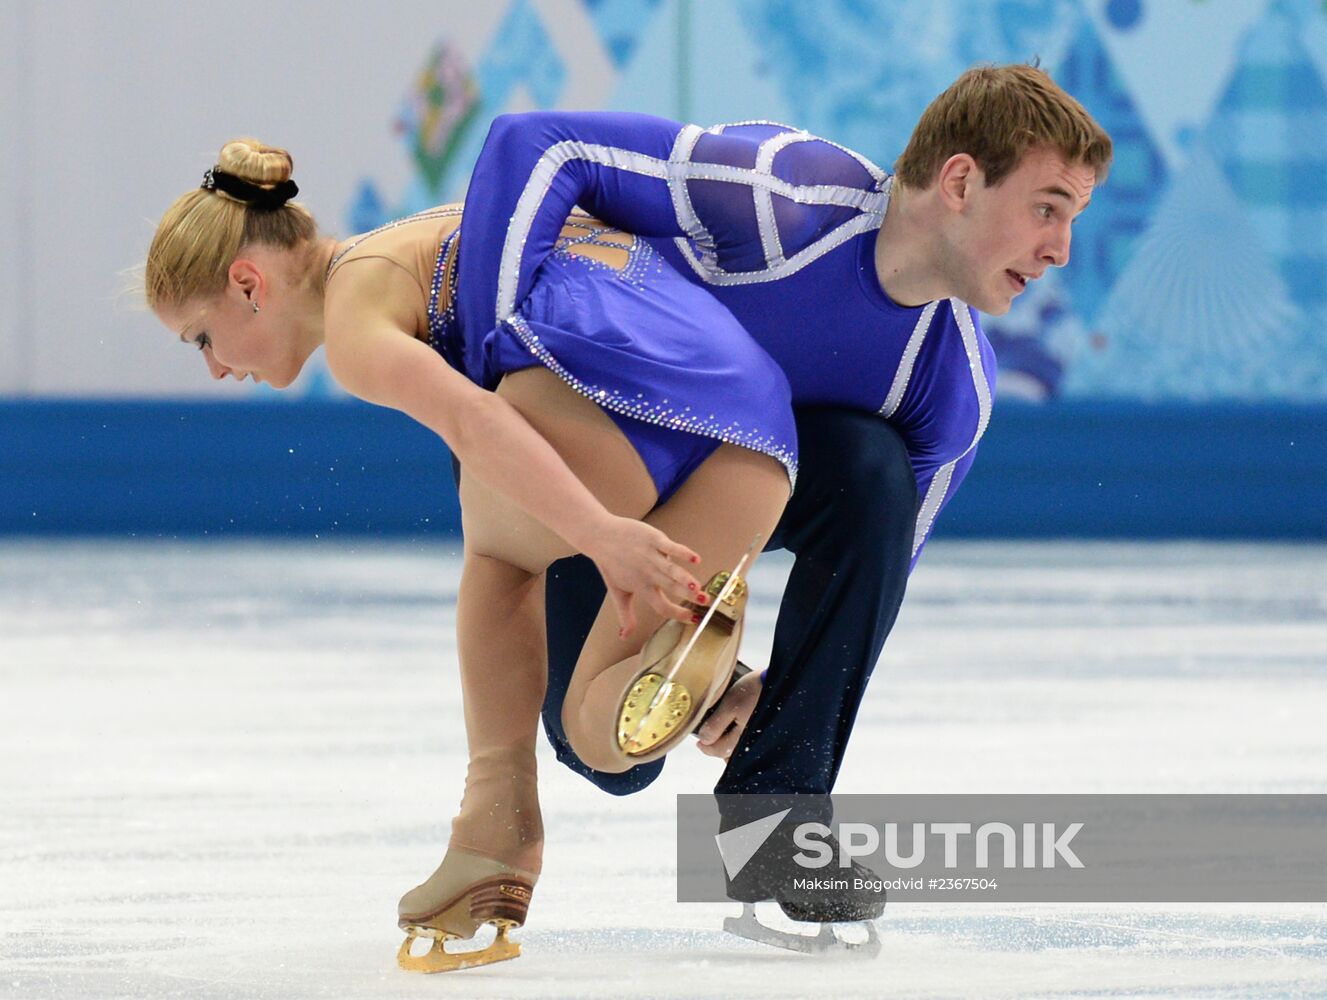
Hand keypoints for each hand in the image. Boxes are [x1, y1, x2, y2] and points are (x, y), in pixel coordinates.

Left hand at [583, 515, 702, 637]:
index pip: (662, 606)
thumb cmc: (610, 565)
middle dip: (688, 595)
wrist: (599, 536)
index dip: (677, 614)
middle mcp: (648, 573)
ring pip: (671, 569)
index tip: (693, 619)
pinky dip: (683, 553)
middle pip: (670, 587)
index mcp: (642, 587)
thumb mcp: (618, 593)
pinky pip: (670, 547)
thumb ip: (625, 616)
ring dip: (684, 578)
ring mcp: (651, 556)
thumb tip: (624, 637)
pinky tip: (696, 560)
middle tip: (705, 602)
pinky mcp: (653, 539)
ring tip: (697, 587)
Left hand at [696, 669, 762, 758]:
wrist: (781, 683)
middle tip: (711, 739)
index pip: (718, 750)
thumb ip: (715, 725)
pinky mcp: (769, 733)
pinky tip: (740, 731)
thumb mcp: (730, 705)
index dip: (705, 747)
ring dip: (732, 746)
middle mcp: (752, 744)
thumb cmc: (755, 691)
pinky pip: (752, 744)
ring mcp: (761, 740)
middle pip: (731, 756)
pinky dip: (743, 741)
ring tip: (725, 736)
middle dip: (719, 749)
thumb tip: (704, 740)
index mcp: (740, 739)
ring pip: (742, 751)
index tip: (699, 742)